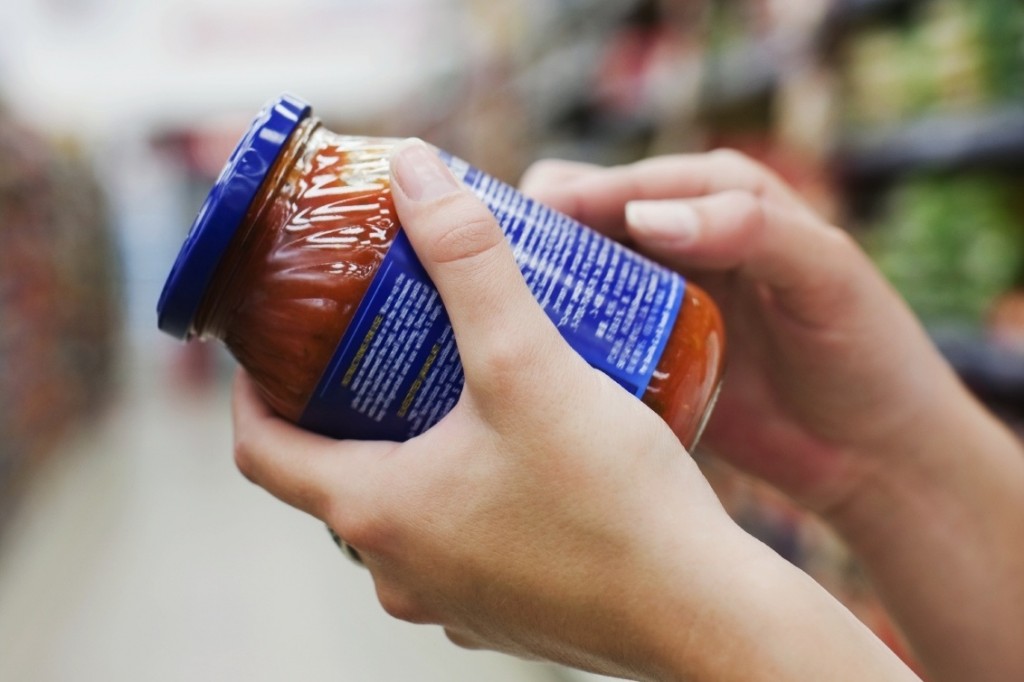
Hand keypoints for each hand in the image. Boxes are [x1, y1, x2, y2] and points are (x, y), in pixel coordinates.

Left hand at [232, 139, 749, 678]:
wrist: (705, 615)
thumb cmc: (614, 503)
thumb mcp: (529, 364)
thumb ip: (471, 261)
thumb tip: (417, 171)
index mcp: (378, 514)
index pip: (262, 449)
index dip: (254, 391)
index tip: (275, 344)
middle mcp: (401, 572)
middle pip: (336, 474)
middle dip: (348, 405)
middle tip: (382, 341)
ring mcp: (454, 602)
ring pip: (405, 508)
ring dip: (413, 446)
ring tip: (457, 383)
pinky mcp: (508, 611)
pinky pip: (461, 539)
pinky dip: (467, 489)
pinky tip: (522, 450)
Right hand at [519, 151, 967, 518]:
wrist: (873, 452)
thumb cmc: (866, 351)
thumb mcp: (824, 275)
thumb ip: (748, 228)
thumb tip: (646, 215)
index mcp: (714, 199)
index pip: (622, 184)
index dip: (566, 201)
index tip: (508, 226)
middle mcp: (673, 244)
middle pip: (579, 226)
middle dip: (530, 243)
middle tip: (482, 279)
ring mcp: (652, 306)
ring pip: (568, 284)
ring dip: (529, 296)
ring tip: (479, 322)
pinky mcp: (642, 361)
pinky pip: (580, 343)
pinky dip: (549, 347)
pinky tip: (515, 367)